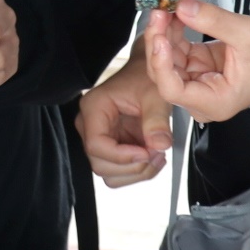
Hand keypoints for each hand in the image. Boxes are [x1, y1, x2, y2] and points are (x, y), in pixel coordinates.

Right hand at [77, 57, 173, 186]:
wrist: (144, 75)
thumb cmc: (144, 78)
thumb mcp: (155, 95)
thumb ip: (156, 120)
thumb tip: (160, 145)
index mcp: (94, 108)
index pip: (96, 145)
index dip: (122, 156)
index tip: (147, 152)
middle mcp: (90, 126)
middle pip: (101, 165)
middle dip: (133, 165)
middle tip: (156, 152)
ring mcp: (99, 139)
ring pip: (109, 174)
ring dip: (137, 171)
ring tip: (157, 154)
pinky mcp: (110, 148)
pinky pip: (119, 172)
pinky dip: (138, 171)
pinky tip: (152, 155)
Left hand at [146, 0, 249, 123]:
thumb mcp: (248, 33)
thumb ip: (212, 20)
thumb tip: (181, 6)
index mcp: (215, 101)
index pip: (173, 89)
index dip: (161, 62)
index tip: (160, 36)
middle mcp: (202, 97)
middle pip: (165, 72)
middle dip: (159, 39)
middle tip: (160, 9)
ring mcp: (198, 82)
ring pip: (168, 59)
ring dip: (164, 31)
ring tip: (168, 5)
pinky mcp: (199, 68)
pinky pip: (178, 50)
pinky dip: (174, 30)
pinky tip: (176, 12)